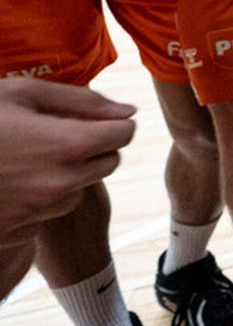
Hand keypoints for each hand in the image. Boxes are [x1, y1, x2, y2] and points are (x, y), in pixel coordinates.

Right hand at [0, 79, 136, 238]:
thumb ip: (81, 100)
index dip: (111, 121)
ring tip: (25, 154)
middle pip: (109, 161)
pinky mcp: (21, 230)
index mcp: (67, 146)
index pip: (123, 134)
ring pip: (80, 187)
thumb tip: (128, 112)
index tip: (89, 116)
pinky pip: (51, 209)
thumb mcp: (20, 94)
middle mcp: (62, 184)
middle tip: (54, 131)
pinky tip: (11, 179)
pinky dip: (42, 194)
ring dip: (67, 171)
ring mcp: (40, 212)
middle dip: (92, 145)